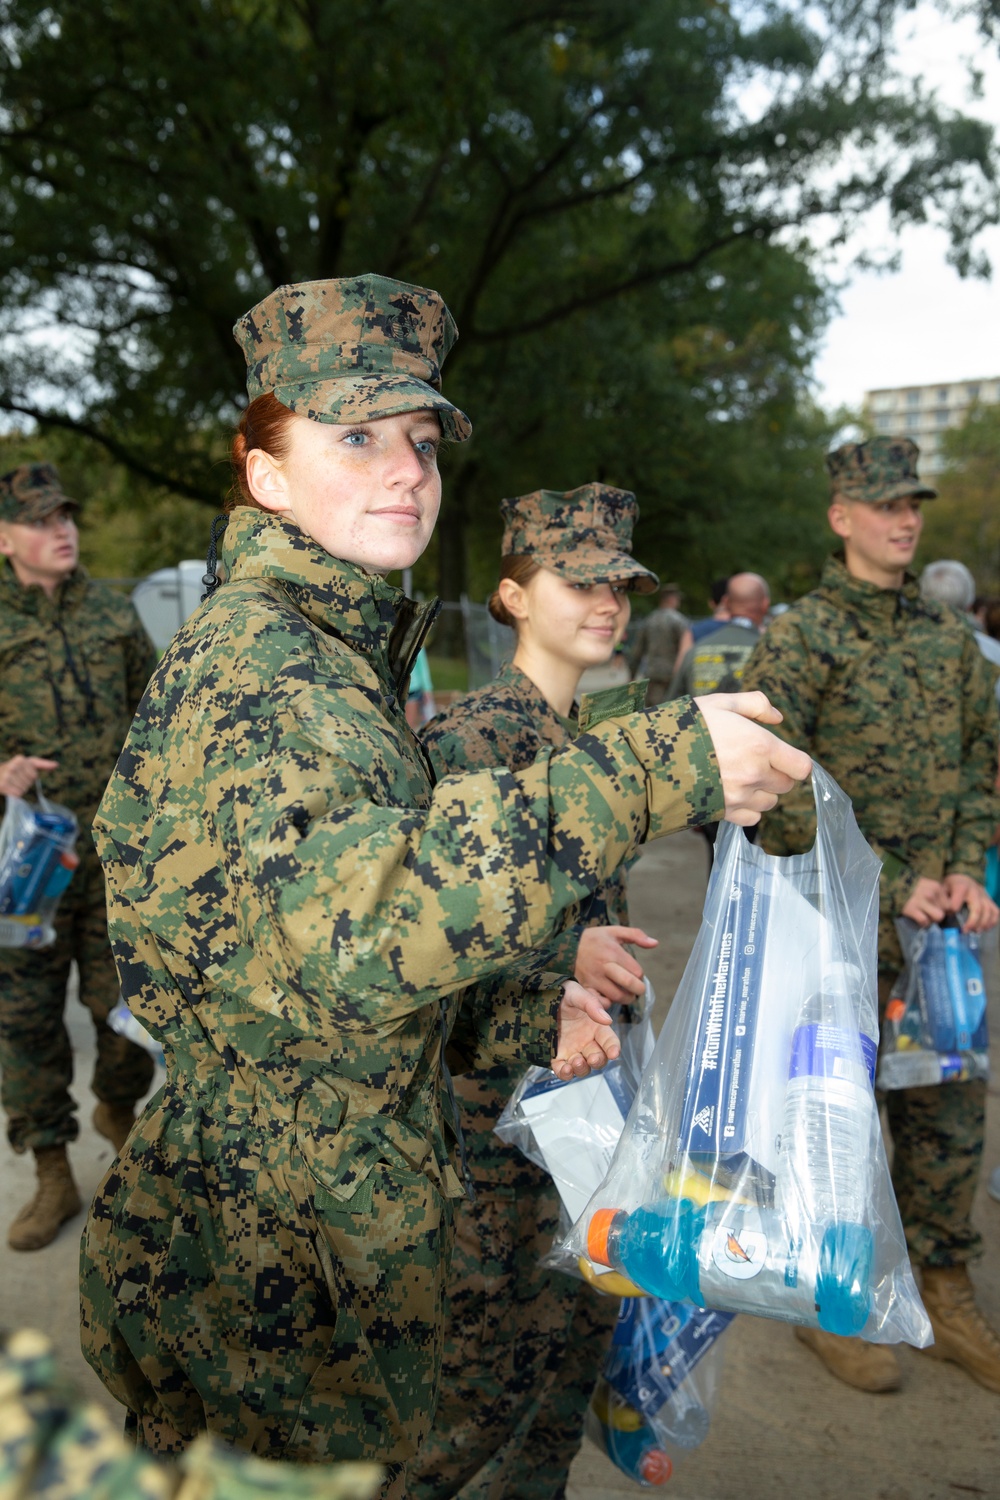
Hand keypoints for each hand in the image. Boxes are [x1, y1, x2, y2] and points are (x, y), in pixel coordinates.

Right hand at [0, 756, 57, 797]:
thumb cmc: (13, 769)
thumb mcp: (26, 763)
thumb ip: (42, 764)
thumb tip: (57, 765)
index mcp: (20, 759)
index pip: (34, 775)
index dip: (29, 777)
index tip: (20, 774)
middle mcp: (13, 766)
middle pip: (29, 783)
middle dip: (24, 783)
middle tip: (15, 780)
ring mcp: (7, 775)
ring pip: (24, 789)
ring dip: (19, 789)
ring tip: (11, 783)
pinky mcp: (3, 785)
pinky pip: (17, 794)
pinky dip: (14, 794)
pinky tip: (8, 789)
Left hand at [552, 981, 620, 1080]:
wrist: (538, 998)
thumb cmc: (561, 994)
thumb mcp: (575, 993)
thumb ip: (591, 1004)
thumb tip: (607, 1020)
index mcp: (596, 1027)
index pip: (609, 1041)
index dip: (613, 1048)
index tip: (613, 1053)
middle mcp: (587, 1042)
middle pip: (598, 1058)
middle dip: (597, 1060)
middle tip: (592, 1058)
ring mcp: (572, 1051)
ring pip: (583, 1067)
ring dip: (582, 1068)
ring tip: (576, 1062)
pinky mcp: (557, 1057)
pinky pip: (563, 1070)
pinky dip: (565, 1073)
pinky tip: (564, 1069)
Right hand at [574, 924, 655, 1002]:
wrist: (566, 947)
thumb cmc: (594, 939)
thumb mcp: (614, 931)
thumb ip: (636, 935)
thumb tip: (655, 943)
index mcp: (613, 952)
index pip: (636, 971)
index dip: (640, 975)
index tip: (636, 974)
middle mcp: (604, 966)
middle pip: (629, 984)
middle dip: (638, 990)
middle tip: (637, 989)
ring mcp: (594, 978)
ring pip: (617, 996)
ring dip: (626, 998)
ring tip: (627, 994)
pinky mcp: (586, 987)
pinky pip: (601, 1001)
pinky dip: (610, 1003)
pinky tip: (611, 997)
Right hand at [693, 692, 811, 825]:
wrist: (650, 757)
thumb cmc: (686, 725)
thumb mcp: (720, 702)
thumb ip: (755, 704)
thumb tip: (777, 717)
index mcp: (760, 746)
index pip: (801, 767)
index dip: (795, 761)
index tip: (783, 756)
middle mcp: (754, 774)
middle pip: (786, 785)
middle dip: (777, 773)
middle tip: (754, 761)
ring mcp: (739, 797)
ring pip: (770, 802)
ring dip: (762, 792)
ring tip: (740, 777)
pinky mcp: (725, 813)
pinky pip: (752, 818)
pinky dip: (748, 809)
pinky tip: (732, 793)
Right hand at [901, 877, 947, 926]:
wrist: (893, 885)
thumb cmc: (912, 886)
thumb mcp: (928, 885)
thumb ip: (938, 894)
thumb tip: (948, 909)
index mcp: (936, 886)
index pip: (949, 904)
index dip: (944, 909)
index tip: (937, 909)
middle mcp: (931, 893)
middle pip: (944, 911)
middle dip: (937, 915)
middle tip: (929, 914)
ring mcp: (921, 901)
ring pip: (938, 917)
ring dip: (932, 920)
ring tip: (925, 917)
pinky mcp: (912, 909)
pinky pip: (924, 921)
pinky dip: (922, 923)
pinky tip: (918, 918)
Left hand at [942, 874, 998, 932]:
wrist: (963, 878)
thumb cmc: (951, 886)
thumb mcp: (942, 888)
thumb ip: (941, 900)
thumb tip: (942, 913)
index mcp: (961, 887)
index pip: (957, 903)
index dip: (952, 911)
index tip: (948, 915)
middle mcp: (975, 891)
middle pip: (978, 909)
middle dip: (972, 922)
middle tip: (964, 931)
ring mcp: (984, 896)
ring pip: (988, 911)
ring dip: (983, 924)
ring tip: (975, 931)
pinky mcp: (989, 900)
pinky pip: (995, 912)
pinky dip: (992, 922)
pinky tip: (984, 928)